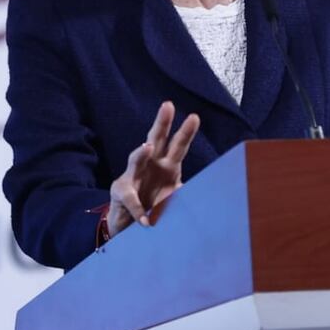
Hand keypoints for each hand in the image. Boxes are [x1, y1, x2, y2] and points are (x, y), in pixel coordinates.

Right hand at [107, 101, 199, 237]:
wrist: (129, 224)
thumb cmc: (154, 204)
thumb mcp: (174, 198)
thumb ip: (186, 193)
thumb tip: (209, 194)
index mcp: (167, 165)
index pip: (177, 145)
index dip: (185, 132)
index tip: (194, 117)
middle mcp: (150, 164)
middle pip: (156, 139)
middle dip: (161, 123)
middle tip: (168, 106)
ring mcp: (133, 175)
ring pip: (136, 160)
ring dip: (141, 154)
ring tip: (147, 148)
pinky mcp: (120, 191)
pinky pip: (131, 200)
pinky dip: (139, 211)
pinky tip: (145, 221)